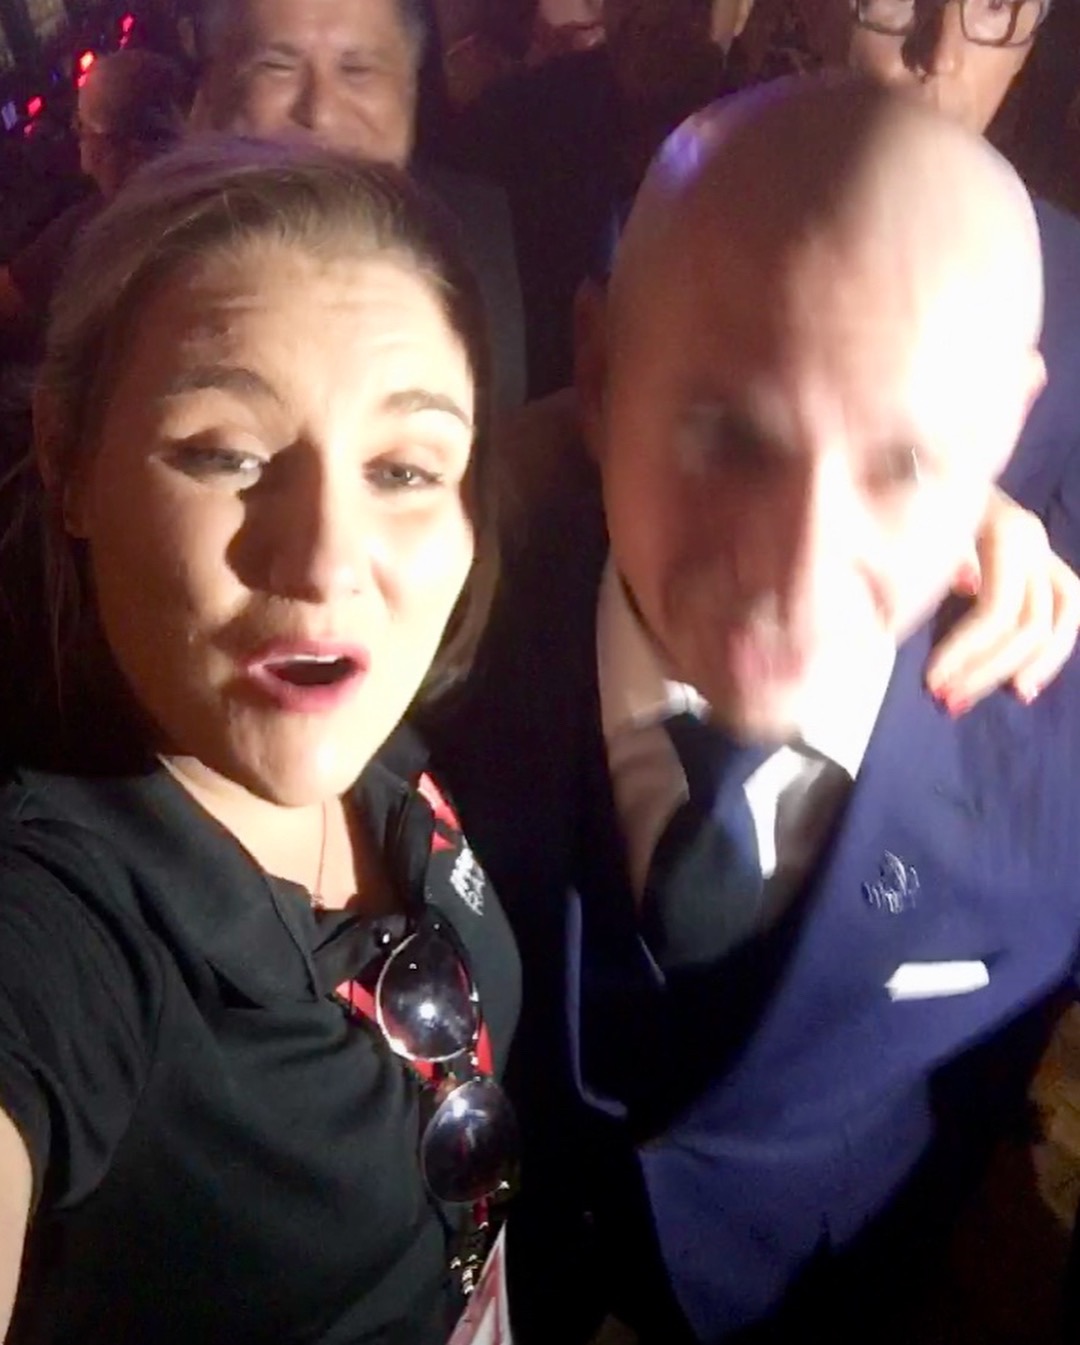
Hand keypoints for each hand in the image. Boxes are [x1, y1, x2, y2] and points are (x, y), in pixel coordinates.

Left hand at [925, 489, 1079, 713]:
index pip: (996, 606)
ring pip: (1055, 622)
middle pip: (1026, 621)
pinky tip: (1023, 688)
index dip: (967, 650)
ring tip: (979, 701)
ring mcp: (1045, 551)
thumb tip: (957, 591)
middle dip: (985, 668)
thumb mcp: (912, 527)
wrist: (922, 463)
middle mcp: (1032, 538)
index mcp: (999, 528)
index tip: (931, 681)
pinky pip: (1067, 613)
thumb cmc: (908, 500)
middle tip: (944, 700)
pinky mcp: (1049, 566)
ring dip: (1019, 669)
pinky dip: (1051, 654)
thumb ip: (935, 561)